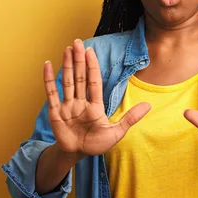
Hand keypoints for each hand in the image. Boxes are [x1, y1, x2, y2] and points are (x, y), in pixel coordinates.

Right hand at [43, 39, 150, 158]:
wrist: (78, 155)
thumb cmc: (96, 143)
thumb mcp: (116, 132)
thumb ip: (130, 118)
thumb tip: (149, 105)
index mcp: (95, 105)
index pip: (93, 81)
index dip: (92, 66)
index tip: (90, 51)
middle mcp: (80, 102)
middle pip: (80, 77)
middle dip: (79, 60)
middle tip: (77, 42)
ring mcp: (67, 106)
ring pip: (67, 82)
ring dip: (67, 66)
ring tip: (67, 49)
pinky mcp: (55, 113)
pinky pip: (51, 93)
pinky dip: (48, 80)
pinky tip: (48, 65)